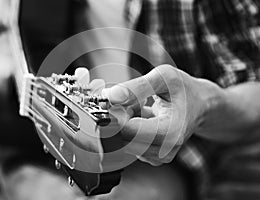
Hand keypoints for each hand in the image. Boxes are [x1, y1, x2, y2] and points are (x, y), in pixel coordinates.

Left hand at [102, 65, 221, 165]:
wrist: (200, 105)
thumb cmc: (184, 89)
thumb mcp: (163, 78)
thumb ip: (136, 87)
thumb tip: (110, 96)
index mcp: (171, 131)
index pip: (128, 129)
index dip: (118, 112)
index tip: (120, 97)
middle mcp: (165, 149)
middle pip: (124, 135)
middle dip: (123, 115)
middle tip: (137, 100)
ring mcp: (158, 156)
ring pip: (124, 140)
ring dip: (127, 121)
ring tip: (144, 108)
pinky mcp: (151, 156)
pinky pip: (129, 143)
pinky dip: (131, 128)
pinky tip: (144, 118)